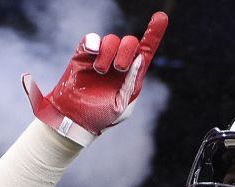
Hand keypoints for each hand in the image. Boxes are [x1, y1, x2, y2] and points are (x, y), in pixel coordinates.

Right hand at [23, 12, 167, 144]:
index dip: (154, 33)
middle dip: (126, 51)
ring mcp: (101, 58)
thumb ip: (131, 83)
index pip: (146, 51)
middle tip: (118, 68)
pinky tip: (92, 53)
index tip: (161, 17)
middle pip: (130, 42)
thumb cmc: (100, 117)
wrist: (73, 120)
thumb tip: (139, 58)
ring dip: (108, 52)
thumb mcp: (121, 106)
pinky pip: (90, 40)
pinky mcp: (83, 56)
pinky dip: (92, 42)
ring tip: (100, 70)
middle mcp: (118, 64)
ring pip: (111, 40)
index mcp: (132, 76)